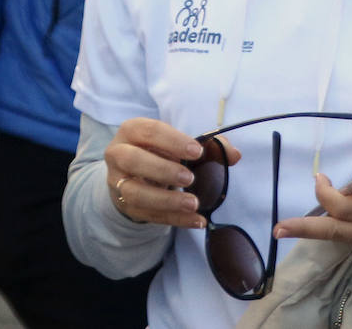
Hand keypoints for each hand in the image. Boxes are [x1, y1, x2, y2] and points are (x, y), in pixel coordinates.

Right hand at [103, 118, 240, 227]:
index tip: (197, 152)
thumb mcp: (178, 144)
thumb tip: (234, 154)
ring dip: (166, 200)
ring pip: (135, 193)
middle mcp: (118, 154)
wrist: (134, 175)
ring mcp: (118, 182)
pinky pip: (149, 215)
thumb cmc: (160, 152)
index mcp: (132, 131)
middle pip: (132, 160)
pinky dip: (175, 219)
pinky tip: (196, 220)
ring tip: (194, 203)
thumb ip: (208, 146)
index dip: (172, 141)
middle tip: (190, 178)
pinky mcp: (126, 206)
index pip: (148, 131)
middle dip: (162, 169)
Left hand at [273, 122, 351, 267]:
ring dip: (323, 230)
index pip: (342, 208)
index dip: (324, 194)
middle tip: (277, 229)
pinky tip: (351, 226)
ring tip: (294, 227)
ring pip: (344, 239)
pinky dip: (350, 233)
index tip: (320, 179)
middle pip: (333, 231)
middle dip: (302, 229)